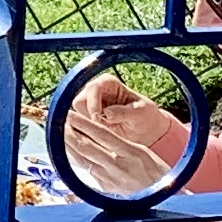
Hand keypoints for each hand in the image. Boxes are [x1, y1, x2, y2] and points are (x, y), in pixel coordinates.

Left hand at [56, 101, 174, 196]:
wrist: (166, 201)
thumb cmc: (156, 172)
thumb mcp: (142, 151)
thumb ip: (119, 143)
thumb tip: (95, 133)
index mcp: (130, 152)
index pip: (101, 133)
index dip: (82, 123)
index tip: (68, 113)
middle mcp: (117, 166)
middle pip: (86, 146)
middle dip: (68, 132)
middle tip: (55, 121)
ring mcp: (109, 179)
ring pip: (82, 159)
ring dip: (67, 145)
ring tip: (56, 133)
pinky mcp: (105, 189)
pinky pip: (86, 171)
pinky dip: (75, 159)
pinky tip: (67, 151)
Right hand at [63, 73, 183, 160]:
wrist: (146, 131)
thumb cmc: (146, 117)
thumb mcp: (140, 113)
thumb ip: (123, 112)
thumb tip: (106, 114)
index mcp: (108, 83)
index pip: (92, 88)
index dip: (94, 104)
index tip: (100, 119)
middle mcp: (95, 91)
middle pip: (79, 101)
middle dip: (88, 117)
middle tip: (102, 129)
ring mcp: (89, 105)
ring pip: (75, 114)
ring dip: (87, 126)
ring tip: (104, 133)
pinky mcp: (86, 119)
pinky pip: (77, 125)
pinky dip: (85, 132)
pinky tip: (98, 138)